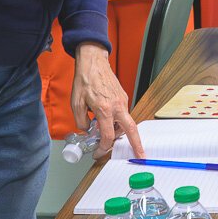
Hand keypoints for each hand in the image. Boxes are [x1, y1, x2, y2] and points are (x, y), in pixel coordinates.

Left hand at [69, 44, 144, 158]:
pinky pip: (123, 113)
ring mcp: (122, 101)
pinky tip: (107, 120)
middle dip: (137, 145)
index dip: (102, 148)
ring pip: (126, 122)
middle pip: (131, 130)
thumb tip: (87, 130)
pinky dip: (118, 121)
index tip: (98, 152)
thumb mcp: (76, 103)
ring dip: (119, 131)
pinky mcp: (123, 97)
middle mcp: (117, 106)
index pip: (107, 136)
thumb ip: (81, 121)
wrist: (94, 63)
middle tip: (141, 156)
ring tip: (107, 134)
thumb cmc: (85, 80)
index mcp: (104, 109)